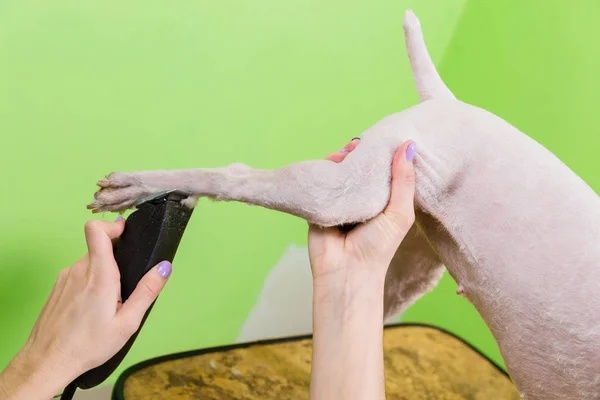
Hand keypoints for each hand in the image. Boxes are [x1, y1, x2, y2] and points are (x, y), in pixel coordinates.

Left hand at [0, 219, 172, 399]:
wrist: (47, 362)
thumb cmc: (88, 346)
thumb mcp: (127, 323)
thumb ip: (147, 291)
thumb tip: (164, 267)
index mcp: (99, 275)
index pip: (96, 230)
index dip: (111, 226)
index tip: (124, 234)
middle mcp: (78, 270)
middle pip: (98, 248)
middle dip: (114, 261)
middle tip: (122, 288)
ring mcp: (64, 278)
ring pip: (88, 263)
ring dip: (101, 275)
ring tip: (106, 305)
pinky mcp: (57, 287)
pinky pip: (78, 275)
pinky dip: (88, 285)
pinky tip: (90, 310)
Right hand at [308, 138, 416, 288]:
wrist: (345, 272)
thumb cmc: (377, 248)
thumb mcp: (399, 213)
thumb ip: (403, 181)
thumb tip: (409, 145)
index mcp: (381, 201)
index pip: (381, 171)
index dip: (380, 154)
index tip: (380, 139)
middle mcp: (360, 198)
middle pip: (358, 168)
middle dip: (357, 154)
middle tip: (357, 144)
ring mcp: (339, 200)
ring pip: (338, 172)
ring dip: (339, 159)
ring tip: (343, 153)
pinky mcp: (319, 204)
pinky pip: (320, 182)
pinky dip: (323, 170)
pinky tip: (328, 162)